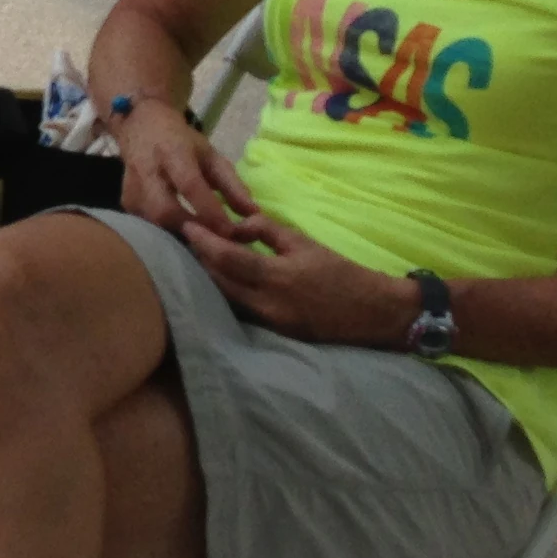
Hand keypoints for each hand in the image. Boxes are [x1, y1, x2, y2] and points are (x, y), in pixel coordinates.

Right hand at [113, 102, 255, 236]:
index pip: (190, 185)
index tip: (232, 232)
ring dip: (182, 239)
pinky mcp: (126, 204)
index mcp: (172, 152)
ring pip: (154, 225)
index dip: (210, 211)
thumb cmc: (181, 142)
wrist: (140, 127)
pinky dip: (170, 238)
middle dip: (193, 231)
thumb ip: (232, 185)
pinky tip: (187, 243)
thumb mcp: (211, 155)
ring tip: (206, 250)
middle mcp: (147, 171)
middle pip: (165, 211)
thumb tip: (253, 215)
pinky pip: (149, 228)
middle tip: (218, 246)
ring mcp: (131, 190)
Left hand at [178, 205, 410, 347]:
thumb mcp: (304, 243)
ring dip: (209, 279)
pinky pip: (240, 311)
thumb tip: (237, 223)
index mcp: (276, 277)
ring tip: (195, 258)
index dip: (204, 242)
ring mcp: (268, 323)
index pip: (227, 259)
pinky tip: (218, 282)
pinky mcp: (273, 333)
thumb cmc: (340, 272)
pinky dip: (226, 295)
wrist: (373, 313)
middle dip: (199, 261)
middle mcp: (267, 304)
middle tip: (184, 241)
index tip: (187, 227)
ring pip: (225, 299)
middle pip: (218, 282)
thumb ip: (267, 231)